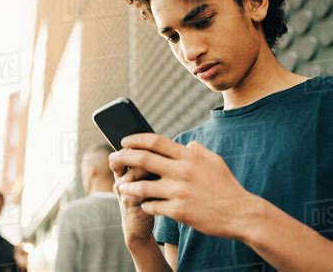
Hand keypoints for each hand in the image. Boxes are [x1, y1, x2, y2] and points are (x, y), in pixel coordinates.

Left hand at [110, 133, 259, 239]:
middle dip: (123, 157)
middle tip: (113, 159)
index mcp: (189, 156)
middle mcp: (182, 171)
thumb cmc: (227, 186)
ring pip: (142, 186)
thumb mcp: (215, 162)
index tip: (124, 141)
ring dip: (127, 186)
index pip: (156, 141)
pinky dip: (144, 205)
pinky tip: (142, 205)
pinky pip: (152, 206)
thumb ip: (199, 151)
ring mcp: (179, 192)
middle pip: (143, 159)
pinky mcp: (179, 211)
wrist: (241, 214)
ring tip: (120, 187)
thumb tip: (188, 143)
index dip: (136, 139)